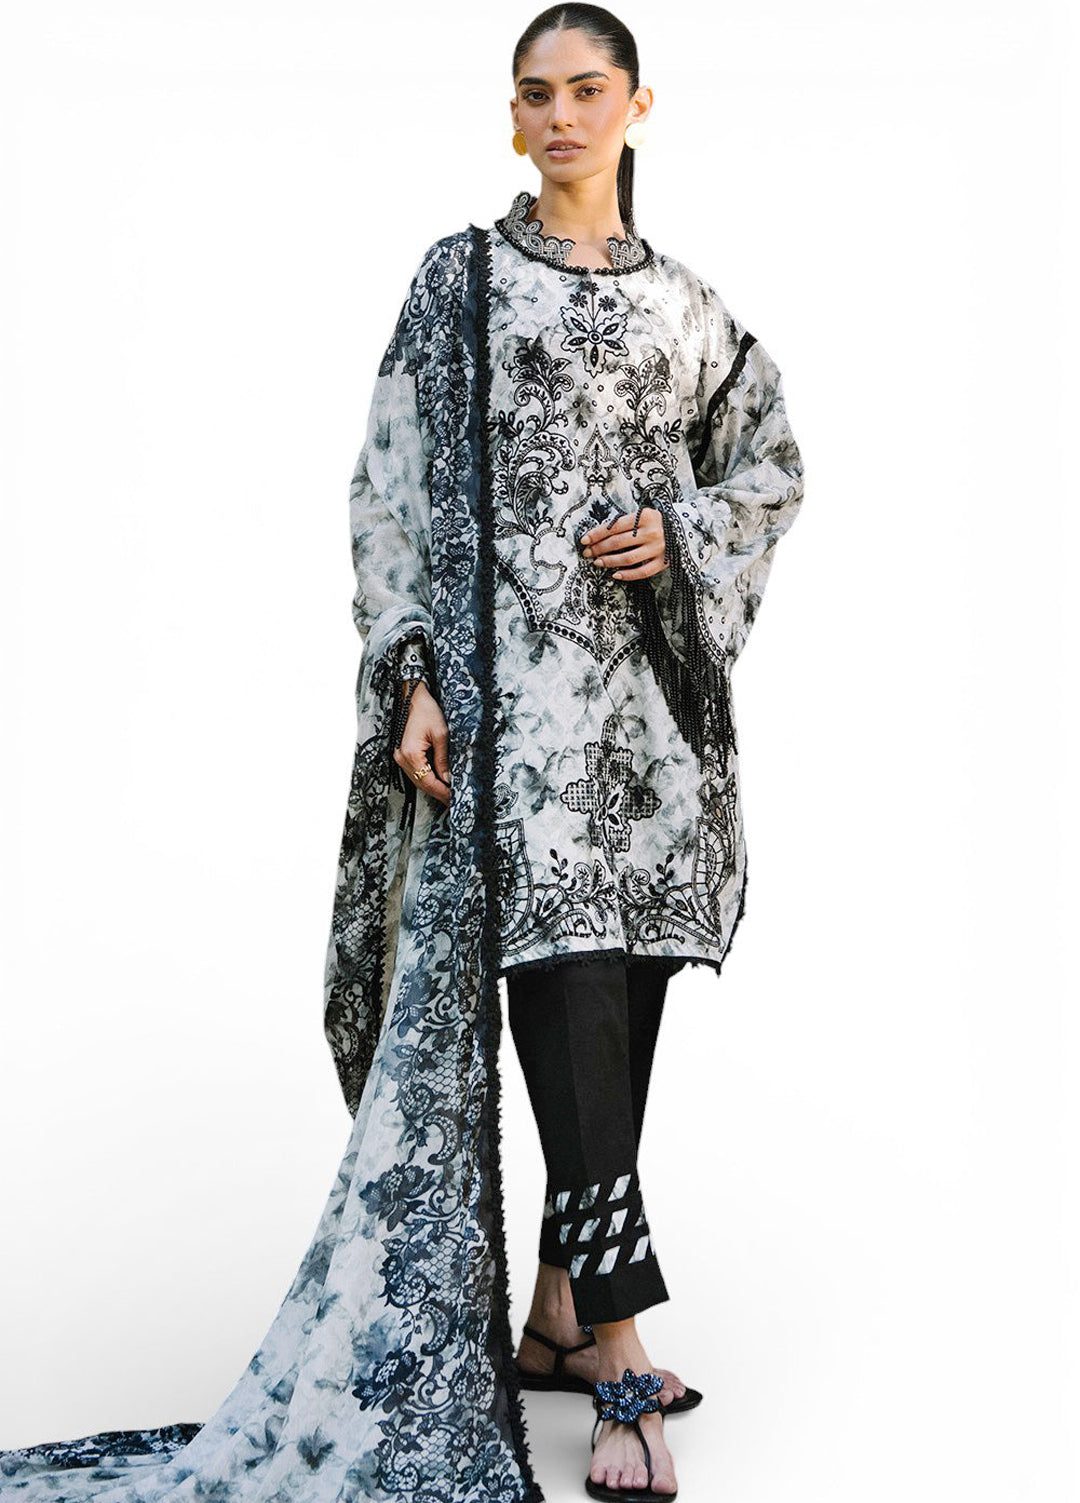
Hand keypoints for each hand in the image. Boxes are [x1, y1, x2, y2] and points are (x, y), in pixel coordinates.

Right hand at [393, 682, 451, 805]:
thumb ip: (443, 759)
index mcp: (411, 754)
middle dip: (438, 793)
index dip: (442, 792)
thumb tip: (448, 779)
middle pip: (421, 783)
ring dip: (432, 788)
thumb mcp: (441, 734)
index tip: (454, 798)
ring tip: (447, 795)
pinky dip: (426, 779)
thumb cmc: (427, 711)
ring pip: (417, 780)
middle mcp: (402, 758)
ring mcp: (400, 757)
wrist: (413, 698)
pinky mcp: (403, 754)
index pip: (428, 781)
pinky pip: (415, 772)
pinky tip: (438, 783)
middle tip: (452, 801)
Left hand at [579, 506, 668, 580]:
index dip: (597, 534)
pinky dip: (628, 575)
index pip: (614, 526)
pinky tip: (615, 575)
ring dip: (610, 562)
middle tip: (588, 553)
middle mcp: (652, 532)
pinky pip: (643, 572)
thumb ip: (625, 523)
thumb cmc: (657, 522)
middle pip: (618, 543)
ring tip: (598, 563)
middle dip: (599, 549)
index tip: (584, 540)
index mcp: (645, 516)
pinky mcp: (664, 562)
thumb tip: (598, 536)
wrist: (686, 528)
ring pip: (628, 558)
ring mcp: (659, 548)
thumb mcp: (643, 516)